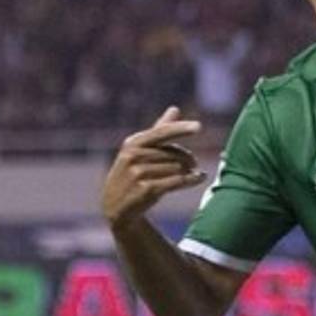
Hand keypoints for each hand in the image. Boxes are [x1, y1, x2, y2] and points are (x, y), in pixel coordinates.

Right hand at [102, 106, 207, 229]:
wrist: (115, 206)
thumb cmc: (132, 174)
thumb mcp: (140, 151)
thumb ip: (158, 131)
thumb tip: (175, 109)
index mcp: (133, 143)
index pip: (161, 132)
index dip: (180, 129)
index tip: (198, 127)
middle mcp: (133, 156)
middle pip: (174, 154)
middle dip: (187, 159)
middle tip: (193, 163)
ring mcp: (138, 174)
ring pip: (177, 168)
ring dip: (189, 171)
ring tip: (191, 173)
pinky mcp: (146, 190)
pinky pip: (177, 181)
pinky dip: (191, 179)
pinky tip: (200, 177)